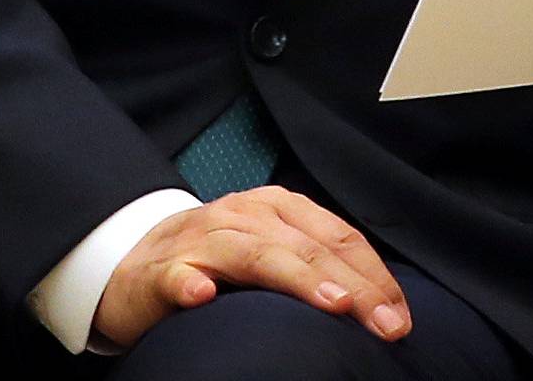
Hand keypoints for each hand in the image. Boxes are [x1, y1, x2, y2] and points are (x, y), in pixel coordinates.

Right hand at [91, 185, 410, 350]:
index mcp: (276, 209)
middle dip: (353, 285)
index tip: (401, 316)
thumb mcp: (268, 253)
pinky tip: (204, 295)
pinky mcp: (160, 272)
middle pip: (305, 246)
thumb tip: (376, 303)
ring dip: (294, 277)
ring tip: (332, 303)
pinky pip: (176, 276)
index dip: (373, 274)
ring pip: (253, 254)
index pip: (336, 236)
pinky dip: (190, 283)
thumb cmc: (214, 262)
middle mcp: (242, 215)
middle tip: (387, 323)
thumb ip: (312, 265)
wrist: (131, 262)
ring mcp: (200, 240)